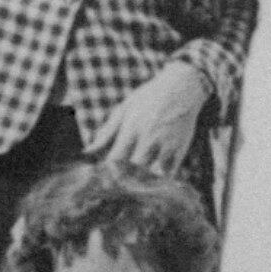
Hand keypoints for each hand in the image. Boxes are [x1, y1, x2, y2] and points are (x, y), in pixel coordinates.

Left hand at [81, 64, 211, 174]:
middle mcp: (149, 138)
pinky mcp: (181, 149)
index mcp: (132, 129)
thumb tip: (88, 150)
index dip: (108, 171)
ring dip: (142, 180)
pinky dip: (160, 178)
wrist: (183, 88)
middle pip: (133, 169)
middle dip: (125, 178)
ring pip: (152, 173)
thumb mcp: (124, 109)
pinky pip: (170, 172)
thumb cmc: (149, 97)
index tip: (105, 176)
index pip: (115, 159)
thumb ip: (107, 132)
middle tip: (119, 183)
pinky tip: (153, 177)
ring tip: (136, 182)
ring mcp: (167, 144)